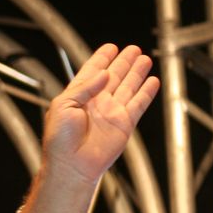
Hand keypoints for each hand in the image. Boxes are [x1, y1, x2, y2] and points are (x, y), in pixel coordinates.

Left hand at [19, 44, 159, 212]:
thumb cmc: (60, 139)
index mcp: (77, 97)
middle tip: (133, 49)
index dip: (101, 59)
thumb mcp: (63, 105)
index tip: (110, 47)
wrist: (71, 165)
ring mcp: (111, 113)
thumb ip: (84, 87)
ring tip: (145, 58)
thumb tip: (103, 74)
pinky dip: (146, 93)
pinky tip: (152, 81)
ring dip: (136, 73)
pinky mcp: (124, 124)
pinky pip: (138, 104)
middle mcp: (96, 103)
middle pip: (113, 77)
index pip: (91, 73)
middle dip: (123, 62)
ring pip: (128, 87)